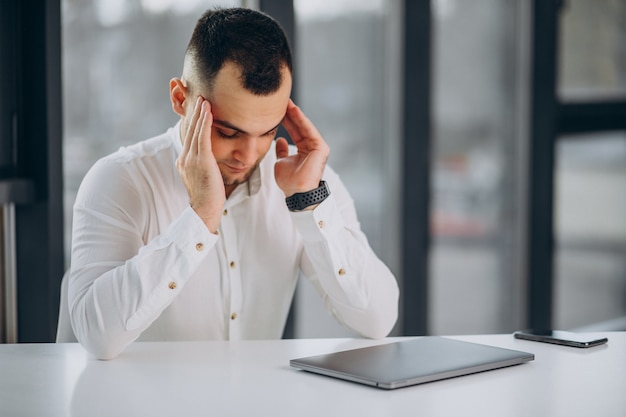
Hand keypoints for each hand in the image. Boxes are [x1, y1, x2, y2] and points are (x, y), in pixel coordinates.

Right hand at [176, 97, 224, 232]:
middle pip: (190, 130)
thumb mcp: (203, 178)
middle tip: (199, 97)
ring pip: (196, 131)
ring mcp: (191, 159)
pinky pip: (203, 137)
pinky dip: (205, 122)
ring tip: (204, 99)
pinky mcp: (201, 161)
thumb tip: (209, 162)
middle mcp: (185, 158)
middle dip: (194, 113)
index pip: (189, 137)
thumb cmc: (208, 198)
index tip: (197, 109)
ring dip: (200, 114)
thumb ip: (203, 167)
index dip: (193, 122)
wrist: (204, 210)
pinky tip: (208, 111)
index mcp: (184, 161)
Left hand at [274, 100, 329, 197]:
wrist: (297, 192)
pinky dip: (302, 120)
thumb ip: (281, 151)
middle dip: (289, 113)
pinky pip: (310, 131)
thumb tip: (279, 140)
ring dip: (295, 114)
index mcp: (303, 150)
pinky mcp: (321, 148)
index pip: (293, 131)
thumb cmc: (290, 182)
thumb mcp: (281, 162)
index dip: (285, 120)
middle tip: (280, 100)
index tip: (275, 109)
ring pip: (304, 126)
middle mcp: (311, 147)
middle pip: (299, 126)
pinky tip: (294, 110)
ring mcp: (317, 147)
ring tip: (285, 102)